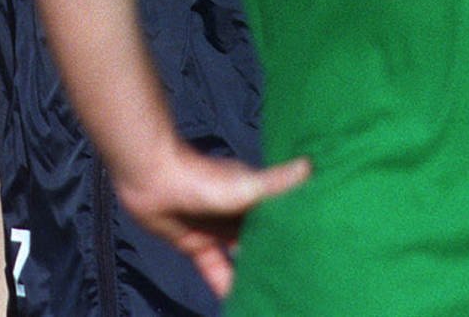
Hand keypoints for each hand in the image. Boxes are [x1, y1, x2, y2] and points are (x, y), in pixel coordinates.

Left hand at [114, 144, 311, 297]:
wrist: (152, 177)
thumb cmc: (203, 180)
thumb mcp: (246, 185)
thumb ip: (278, 182)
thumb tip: (312, 165)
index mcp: (256, 199)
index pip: (281, 222)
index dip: (296, 238)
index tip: (316, 258)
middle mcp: (239, 215)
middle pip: (262, 243)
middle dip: (276, 261)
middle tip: (297, 286)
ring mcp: (217, 232)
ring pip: (241, 260)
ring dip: (253, 277)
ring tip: (274, 297)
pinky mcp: (196, 246)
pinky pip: (215, 272)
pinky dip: (226, 288)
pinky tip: (239, 304)